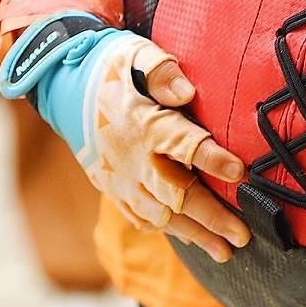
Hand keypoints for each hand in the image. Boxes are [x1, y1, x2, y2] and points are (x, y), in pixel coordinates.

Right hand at [2, 16, 252, 263]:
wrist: (63, 86)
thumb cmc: (109, 65)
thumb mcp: (134, 54)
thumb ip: (161, 70)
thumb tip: (187, 92)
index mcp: (143, 123)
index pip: (183, 145)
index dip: (212, 160)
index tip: (240, 172)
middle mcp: (132, 158)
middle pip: (176, 194)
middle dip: (211, 217)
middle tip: (243, 236)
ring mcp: (120, 178)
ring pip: (161, 215)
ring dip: (194, 235)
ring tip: (225, 252)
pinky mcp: (111, 187)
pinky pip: (139, 217)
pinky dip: (165, 230)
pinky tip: (189, 240)